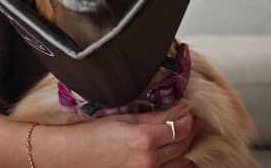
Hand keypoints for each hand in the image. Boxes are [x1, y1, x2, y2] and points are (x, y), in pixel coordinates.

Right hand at [39, 102, 203, 167]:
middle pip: (183, 144)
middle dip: (192, 130)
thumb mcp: (125, 118)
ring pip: (180, 160)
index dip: (188, 117)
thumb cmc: (94, 134)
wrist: (76, 154)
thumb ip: (155, 116)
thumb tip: (179, 108)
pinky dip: (179, 162)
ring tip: (190, 133)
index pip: (179, 127)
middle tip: (194, 119)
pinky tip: (181, 155)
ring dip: (188, 145)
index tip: (189, 109)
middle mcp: (149, 159)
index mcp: (144, 139)